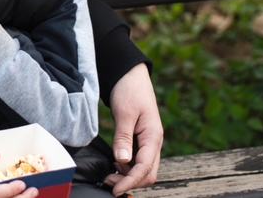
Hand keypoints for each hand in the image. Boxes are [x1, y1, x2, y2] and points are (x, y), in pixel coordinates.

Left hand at [104, 63, 162, 195]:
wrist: (130, 74)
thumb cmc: (130, 90)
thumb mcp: (125, 112)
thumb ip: (124, 137)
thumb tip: (123, 161)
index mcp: (153, 136)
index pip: (145, 168)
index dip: (130, 181)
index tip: (115, 188)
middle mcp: (153, 142)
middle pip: (147, 173)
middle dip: (129, 181)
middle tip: (108, 182)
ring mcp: (147, 141)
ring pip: (142, 168)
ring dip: (127, 175)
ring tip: (108, 173)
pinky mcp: (140, 139)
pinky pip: (137, 159)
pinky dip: (126, 166)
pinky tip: (114, 163)